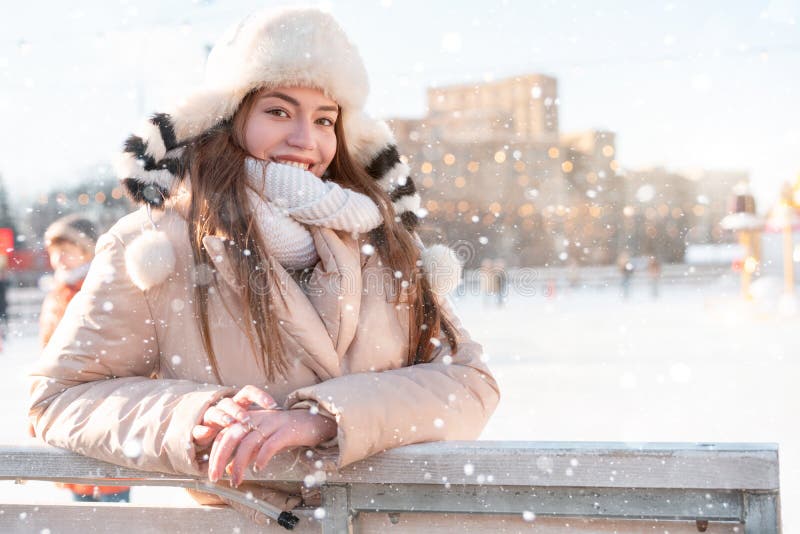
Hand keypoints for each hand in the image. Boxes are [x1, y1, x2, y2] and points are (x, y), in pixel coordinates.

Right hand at [193, 385, 276, 454]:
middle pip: (230, 402)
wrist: (210, 435)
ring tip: (230, 423)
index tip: (273, 405)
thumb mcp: (249, 425)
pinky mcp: (198, 430)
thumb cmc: (237, 429)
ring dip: (223, 417)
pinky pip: (197, 428)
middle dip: (239, 410)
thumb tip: (283, 419)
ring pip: (214, 412)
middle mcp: (224, 407)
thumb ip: (262, 422)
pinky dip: (201, 431)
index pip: (248, 392)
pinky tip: (207, 433)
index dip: (260, 396)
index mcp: (238, 403)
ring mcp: (210, 417)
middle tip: (247, 419)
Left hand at [208, 409, 336, 486]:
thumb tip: (229, 468)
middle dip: (220, 458)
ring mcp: (272, 423)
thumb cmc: (286, 432)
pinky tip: (258, 469)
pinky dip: (261, 458)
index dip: (215, 453)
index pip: (225, 434)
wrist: (314, 421)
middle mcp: (258, 419)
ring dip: (239, 464)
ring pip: (248, 443)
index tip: (212, 472)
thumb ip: (246, 453)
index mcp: (250, 419)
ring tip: (237, 480)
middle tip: (216, 478)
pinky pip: (269, 445)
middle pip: (231, 437)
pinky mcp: (286, 431)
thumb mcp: (262, 441)